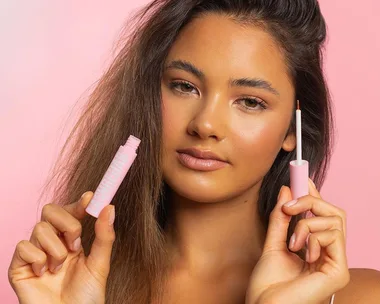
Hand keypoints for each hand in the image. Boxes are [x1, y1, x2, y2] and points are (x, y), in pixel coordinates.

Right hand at [8, 192, 115, 303]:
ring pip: (39, 228)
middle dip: (66, 223)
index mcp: (72, 239)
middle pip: (50, 210)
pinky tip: (43, 274)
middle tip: (76, 244)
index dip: (79, 203)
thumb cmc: (86, 296)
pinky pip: (23, 246)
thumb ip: (104, 236)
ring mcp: (36, 253)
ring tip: (59, 268)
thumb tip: (109, 207)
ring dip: (55, 249)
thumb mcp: (100, 264)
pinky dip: (38, 259)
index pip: (71, 211)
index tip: (91, 198)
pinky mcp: (19, 266)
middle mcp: (53, 242)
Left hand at [246, 179, 349, 303]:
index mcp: (315, 248)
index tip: (301, 178)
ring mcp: (336, 263)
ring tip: (291, 241)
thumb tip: (288, 190)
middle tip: (290, 206)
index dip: (314, 194)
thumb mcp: (273, 242)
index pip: (322, 215)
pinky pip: (334, 236)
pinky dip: (312, 236)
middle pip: (335, 213)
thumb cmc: (267, 284)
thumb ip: (281, 218)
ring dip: (307, 223)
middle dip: (311, 201)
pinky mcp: (339, 271)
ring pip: (335, 220)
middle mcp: (328, 254)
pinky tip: (300, 252)